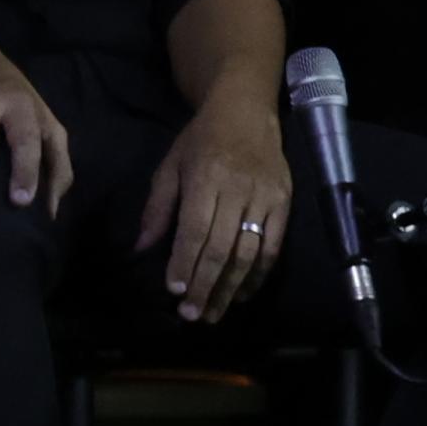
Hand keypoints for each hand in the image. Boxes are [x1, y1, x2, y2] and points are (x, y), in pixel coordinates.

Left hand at [135, 97, 296, 324]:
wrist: (247, 110)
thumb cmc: (202, 139)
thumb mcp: (170, 165)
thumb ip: (157, 208)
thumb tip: (141, 248)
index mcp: (206, 178)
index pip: (195, 230)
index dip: (184, 263)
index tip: (174, 291)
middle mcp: (238, 189)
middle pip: (222, 247)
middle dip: (205, 285)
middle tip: (191, 314)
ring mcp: (265, 196)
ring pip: (249, 252)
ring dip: (230, 287)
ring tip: (214, 312)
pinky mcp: (285, 202)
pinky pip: (273, 245)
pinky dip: (259, 273)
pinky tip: (243, 292)